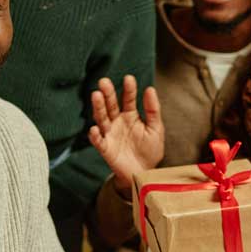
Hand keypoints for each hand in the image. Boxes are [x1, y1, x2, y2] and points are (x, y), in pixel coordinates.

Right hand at [89, 75, 163, 196]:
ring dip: (98, 108)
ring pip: (102, 118)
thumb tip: (150, 89)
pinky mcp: (106, 149)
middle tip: (104, 81)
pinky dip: (95, 136)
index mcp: (130, 115)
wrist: (145, 173)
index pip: (128, 99)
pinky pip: (99, 141)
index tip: (129, 78)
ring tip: (96, 96)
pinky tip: (94, 129)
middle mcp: (117, 122)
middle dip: (107, 93)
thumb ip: (153, 110)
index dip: (128, 89)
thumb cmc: (150, 150)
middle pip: (110, 105)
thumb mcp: (156, 128)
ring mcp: (110, 134)